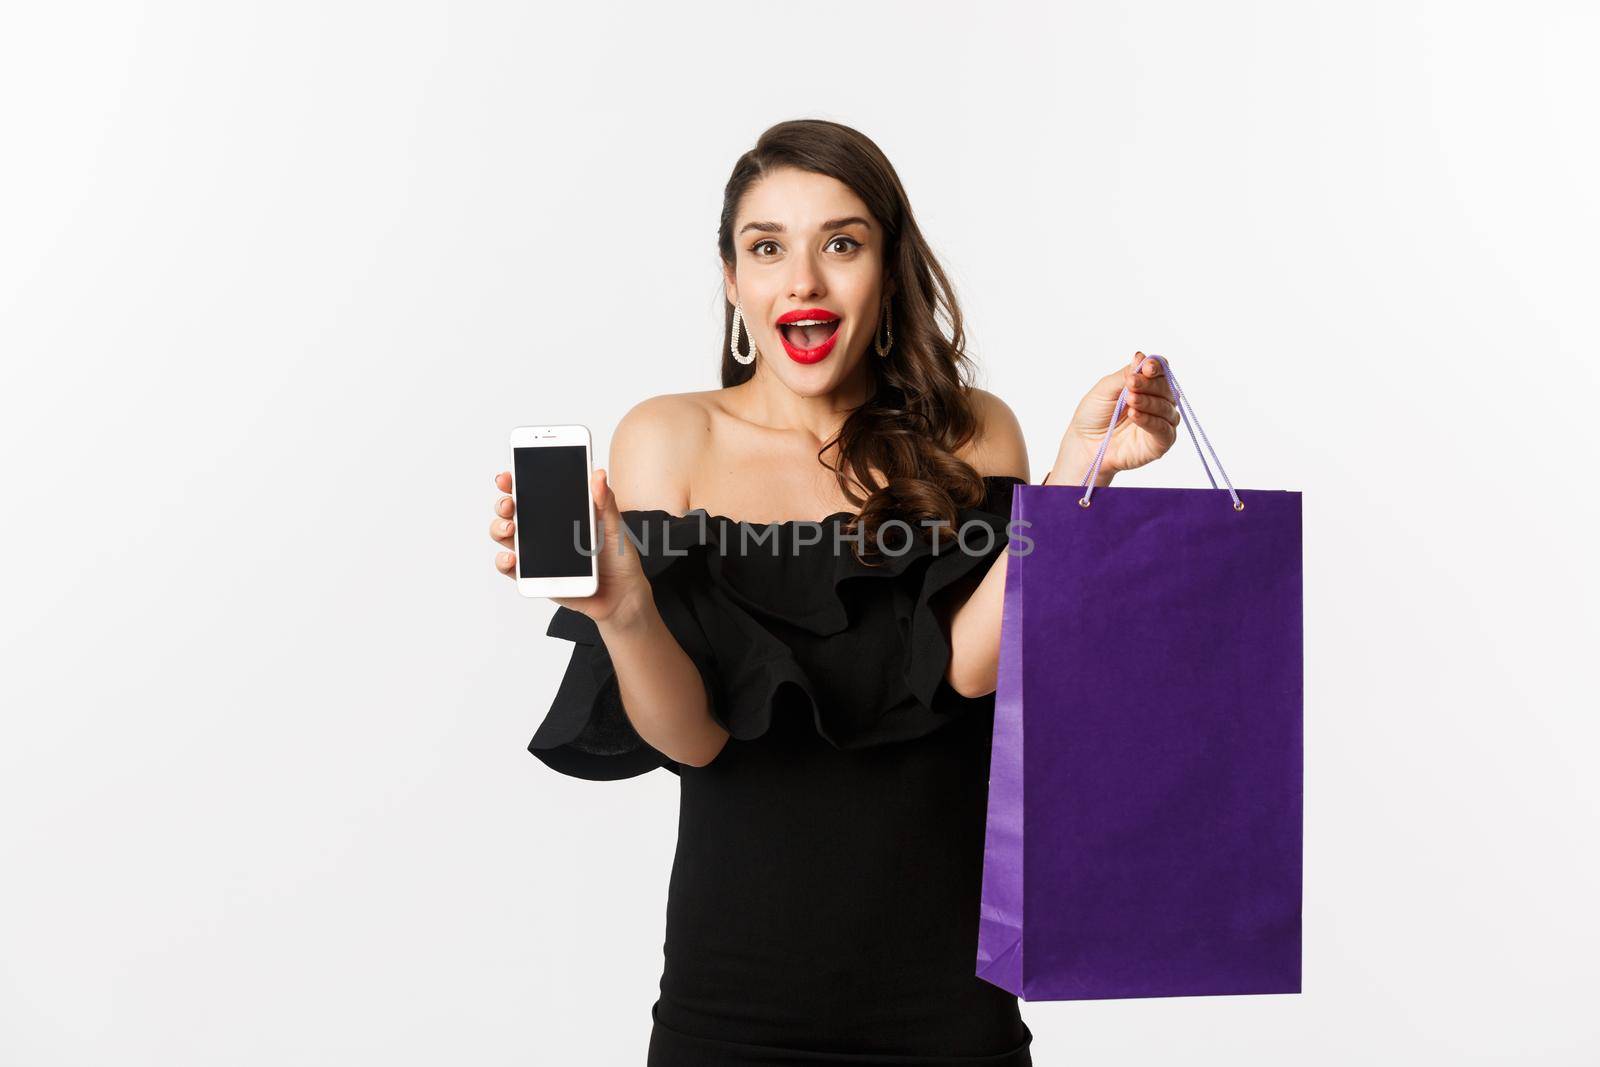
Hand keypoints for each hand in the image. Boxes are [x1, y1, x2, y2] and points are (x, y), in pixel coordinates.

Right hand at [490, 467, 652, 622]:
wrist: (623, 594)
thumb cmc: (618, 557)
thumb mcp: (614, 526)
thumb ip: (605, 501)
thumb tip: (598, 474)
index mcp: (560, 511)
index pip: (532, 491)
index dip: (515, 482)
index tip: (508, 475)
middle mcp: (543, 530)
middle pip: (512, 512)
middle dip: (503, 503)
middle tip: (509, 503)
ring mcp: (536, 553)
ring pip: (506, 536)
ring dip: (499, 529)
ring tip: (510, 527)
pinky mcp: (536, 576)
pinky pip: (512, 569)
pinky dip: (504, 562)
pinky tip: (511, 558)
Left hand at [1049, 352, 1180, 484]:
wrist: (1084, 443)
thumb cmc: (1094, 415)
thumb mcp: (1106, 389)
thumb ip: (1125, 375)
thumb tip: (1141, 358)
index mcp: (1147, 386)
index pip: (1161, 371)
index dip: (1156, 366)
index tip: (1146, 366)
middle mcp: (1158, 402)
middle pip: (1166, 387)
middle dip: (1149, 384)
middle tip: (1131, 384)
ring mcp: (1161, 423)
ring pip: (1167, 408)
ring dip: (1148, 401)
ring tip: (1130, 400)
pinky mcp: (1160, 443)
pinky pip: (1163, 430)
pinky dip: (1150, 420)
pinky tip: (1135, 414)